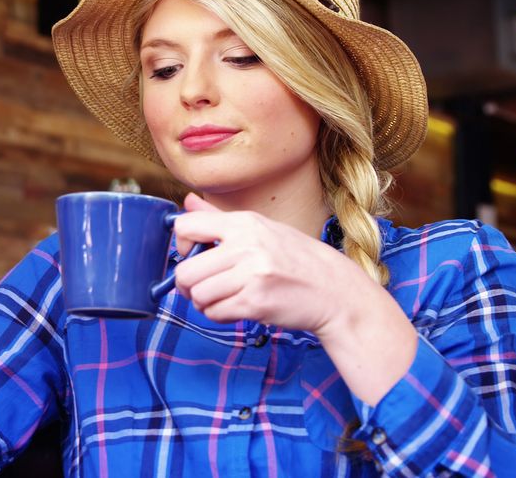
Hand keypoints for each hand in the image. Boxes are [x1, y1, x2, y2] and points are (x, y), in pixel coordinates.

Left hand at [172, 193, 372, 335]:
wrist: (335, 291)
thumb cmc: (297, 260)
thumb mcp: (262, 228)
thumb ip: (219, 219)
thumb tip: (188, 201)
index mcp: (245, 222)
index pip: (186, 226)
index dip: (180, 244)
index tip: (191, 255)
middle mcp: (246, 245)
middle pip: (185, 271)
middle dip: (187, 285)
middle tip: (201, 287)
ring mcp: (250, 275)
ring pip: (198, 295)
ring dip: (203, 303)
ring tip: (222, 298)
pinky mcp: (255, 303)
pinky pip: (215, 313)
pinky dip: (219, 315)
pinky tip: (235, 308)